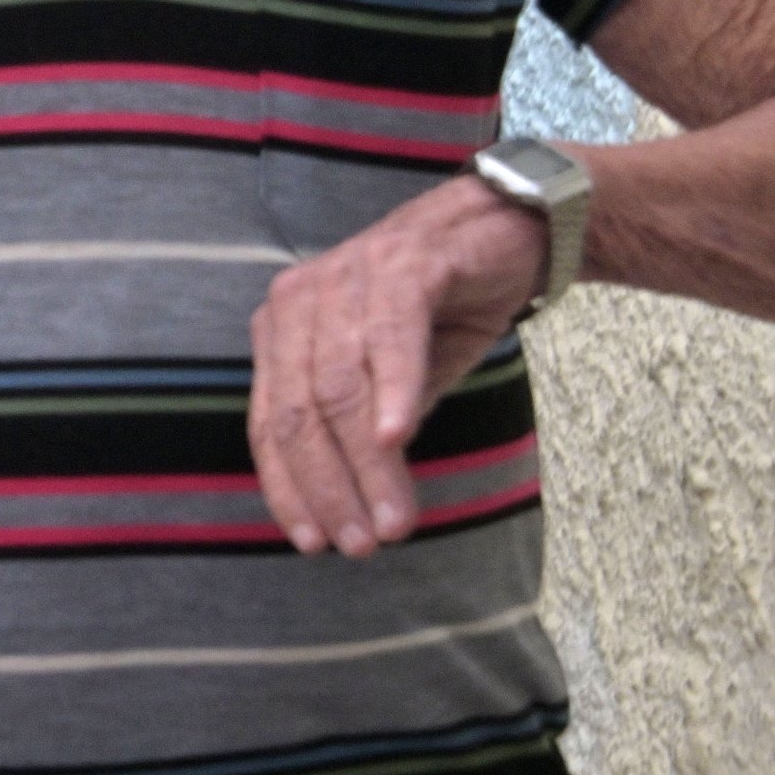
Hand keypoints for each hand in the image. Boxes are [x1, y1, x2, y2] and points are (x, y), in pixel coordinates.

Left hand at [247, 174, 548, 556]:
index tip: (313, 543)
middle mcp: (299, 301)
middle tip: (363, 544)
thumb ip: (361, 432)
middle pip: (301, 413)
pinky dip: (392, 391)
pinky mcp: (400, 264)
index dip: (288, 488)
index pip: (271, 423)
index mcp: (283, 330)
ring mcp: (345, 277)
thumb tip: (351, 507)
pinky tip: (398, 438)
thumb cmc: (438, 311)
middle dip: (329, 488)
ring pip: (341, 386)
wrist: (503, 231)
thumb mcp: (392, 384)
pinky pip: (389, 336)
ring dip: (368, 462)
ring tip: (394, 519)